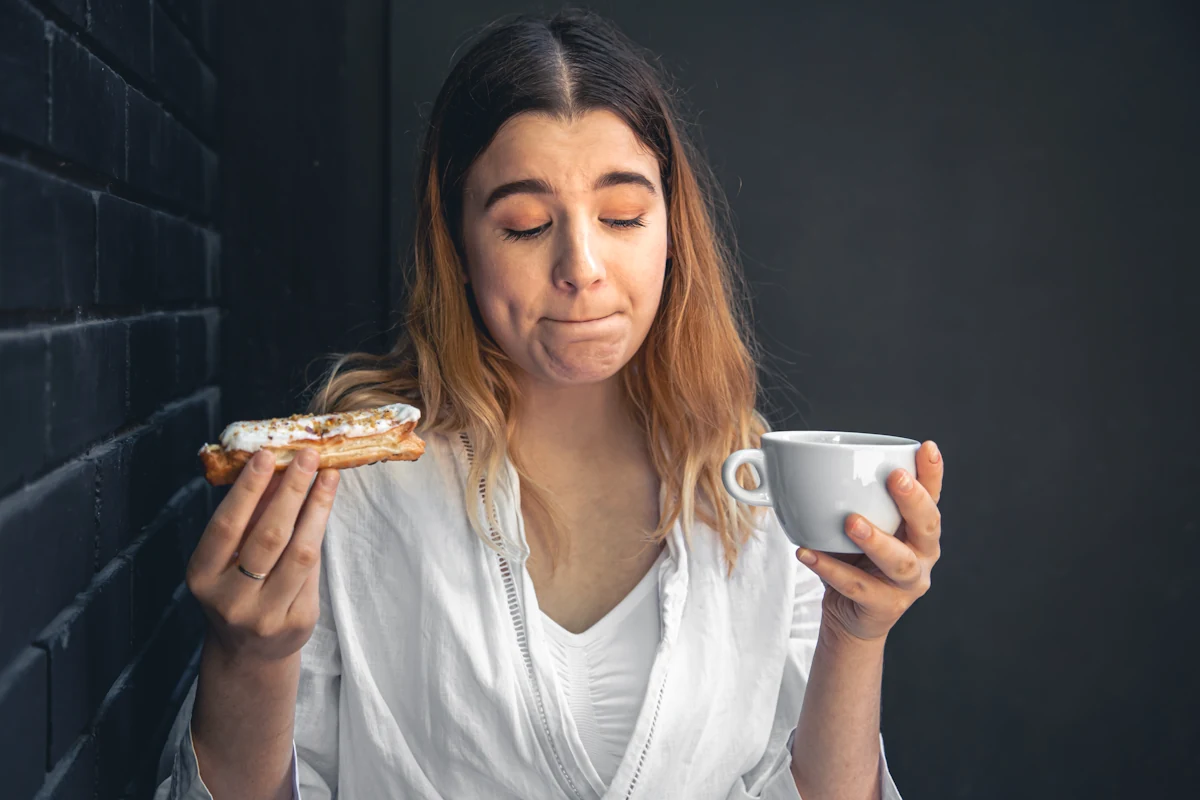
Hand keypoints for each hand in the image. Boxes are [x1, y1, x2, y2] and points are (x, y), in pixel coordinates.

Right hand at [185, 448, 339, 663]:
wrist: (247, 652)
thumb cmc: (236, 589)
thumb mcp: (226, 559)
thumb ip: (248, 519)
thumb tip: (274, 468)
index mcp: (202, 576)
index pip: (227, 525)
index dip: (248, 489)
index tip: (268, 455)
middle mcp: (230, 599)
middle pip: (269, 536)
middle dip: (292, 491)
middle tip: (309, 456)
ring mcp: (266, 615)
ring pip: (300, 553)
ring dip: (317, 508)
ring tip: (328, 477)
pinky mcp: (297, 622)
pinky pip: (313, 571)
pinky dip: (319, 536)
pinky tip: (324, 509)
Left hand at [796, 440, 942, 642]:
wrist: (849, 617)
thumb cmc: (855, 561)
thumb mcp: (856, 526)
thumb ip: (844, 498)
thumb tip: (795, 459)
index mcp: (919, 529)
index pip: (932, 496)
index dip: (932, 473)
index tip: (927, 447)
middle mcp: (923, 555)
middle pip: (928, 526)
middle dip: (914, 501)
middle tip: (895, 477)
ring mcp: (908, 585)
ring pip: (899, 562)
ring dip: (875, 540)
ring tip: (850, 522)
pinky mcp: (885, 607)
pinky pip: (857, 587)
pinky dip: (830, 569)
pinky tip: (807, 553)